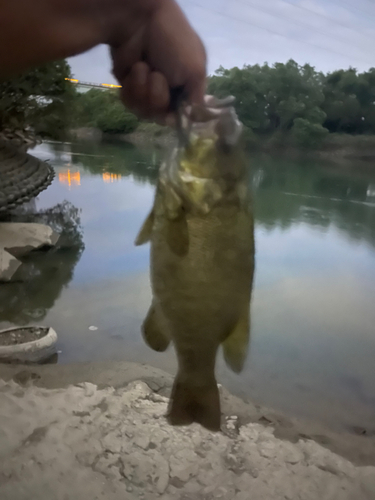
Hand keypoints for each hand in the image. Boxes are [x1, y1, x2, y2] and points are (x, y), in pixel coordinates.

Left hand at [110, 0, 206, 123]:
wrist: (139, 22)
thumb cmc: (174, 43)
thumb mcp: (196, 70)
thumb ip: (197, 99)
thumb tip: (192, 117)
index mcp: (187, 87)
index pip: (183, 116)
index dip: (177, 117)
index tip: (173, 112)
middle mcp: (168, 91)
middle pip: (162, 117)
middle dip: (158, 98)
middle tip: (157, 77)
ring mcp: (147, 90)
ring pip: (144, 112)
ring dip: (143, 90)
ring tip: (144, 68)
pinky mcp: (128, 86)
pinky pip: (129, 103)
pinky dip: (132, 86)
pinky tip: (134, 70)